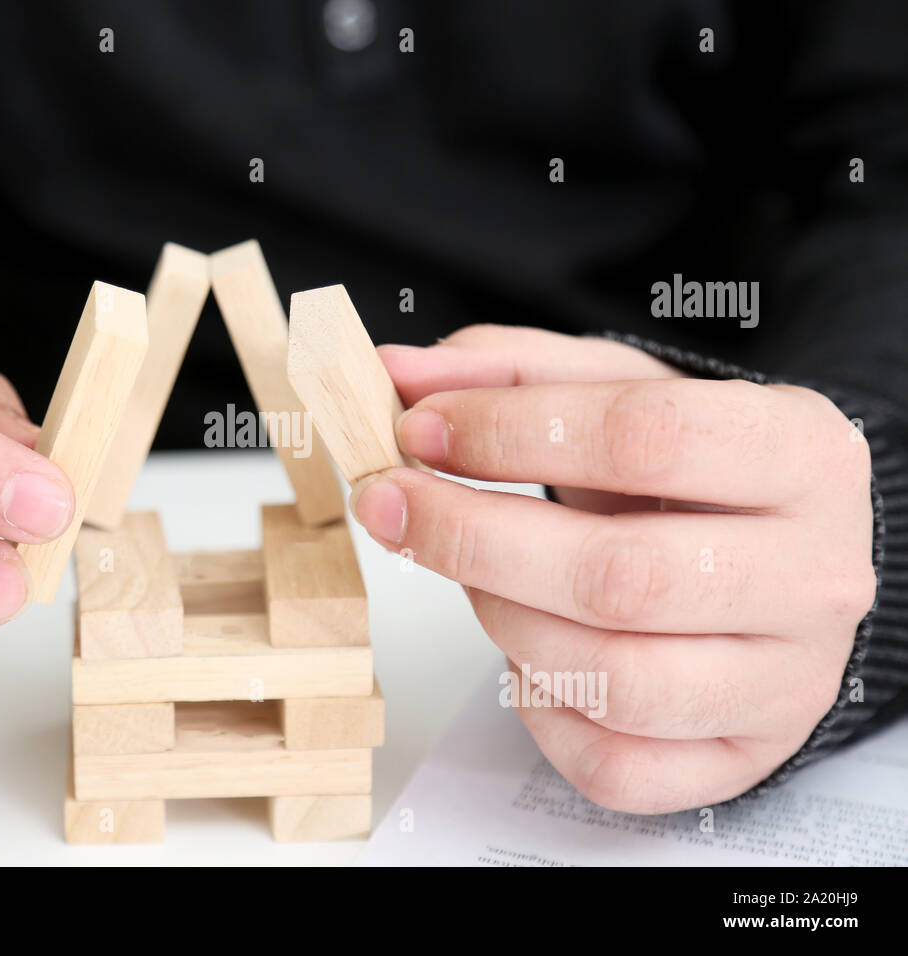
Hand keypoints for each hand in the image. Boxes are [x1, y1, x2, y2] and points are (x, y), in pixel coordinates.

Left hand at [352, 325, 875, 811]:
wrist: (765, 560)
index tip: (419, 430)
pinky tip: (530, 656)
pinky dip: (541, 712)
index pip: (646, 438)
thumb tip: (397, 372)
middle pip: (621, 577)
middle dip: (473, 538)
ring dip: (502, 621)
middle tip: (395, 506)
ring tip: (472, 576)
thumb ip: (508, 372)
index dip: (509, 434)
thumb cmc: (682, 474)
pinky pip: (613, 765)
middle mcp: (816, 575)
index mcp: (802, 454)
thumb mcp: (613, 391)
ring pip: (613, 681)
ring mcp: (789, 682)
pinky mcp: (746, 757)